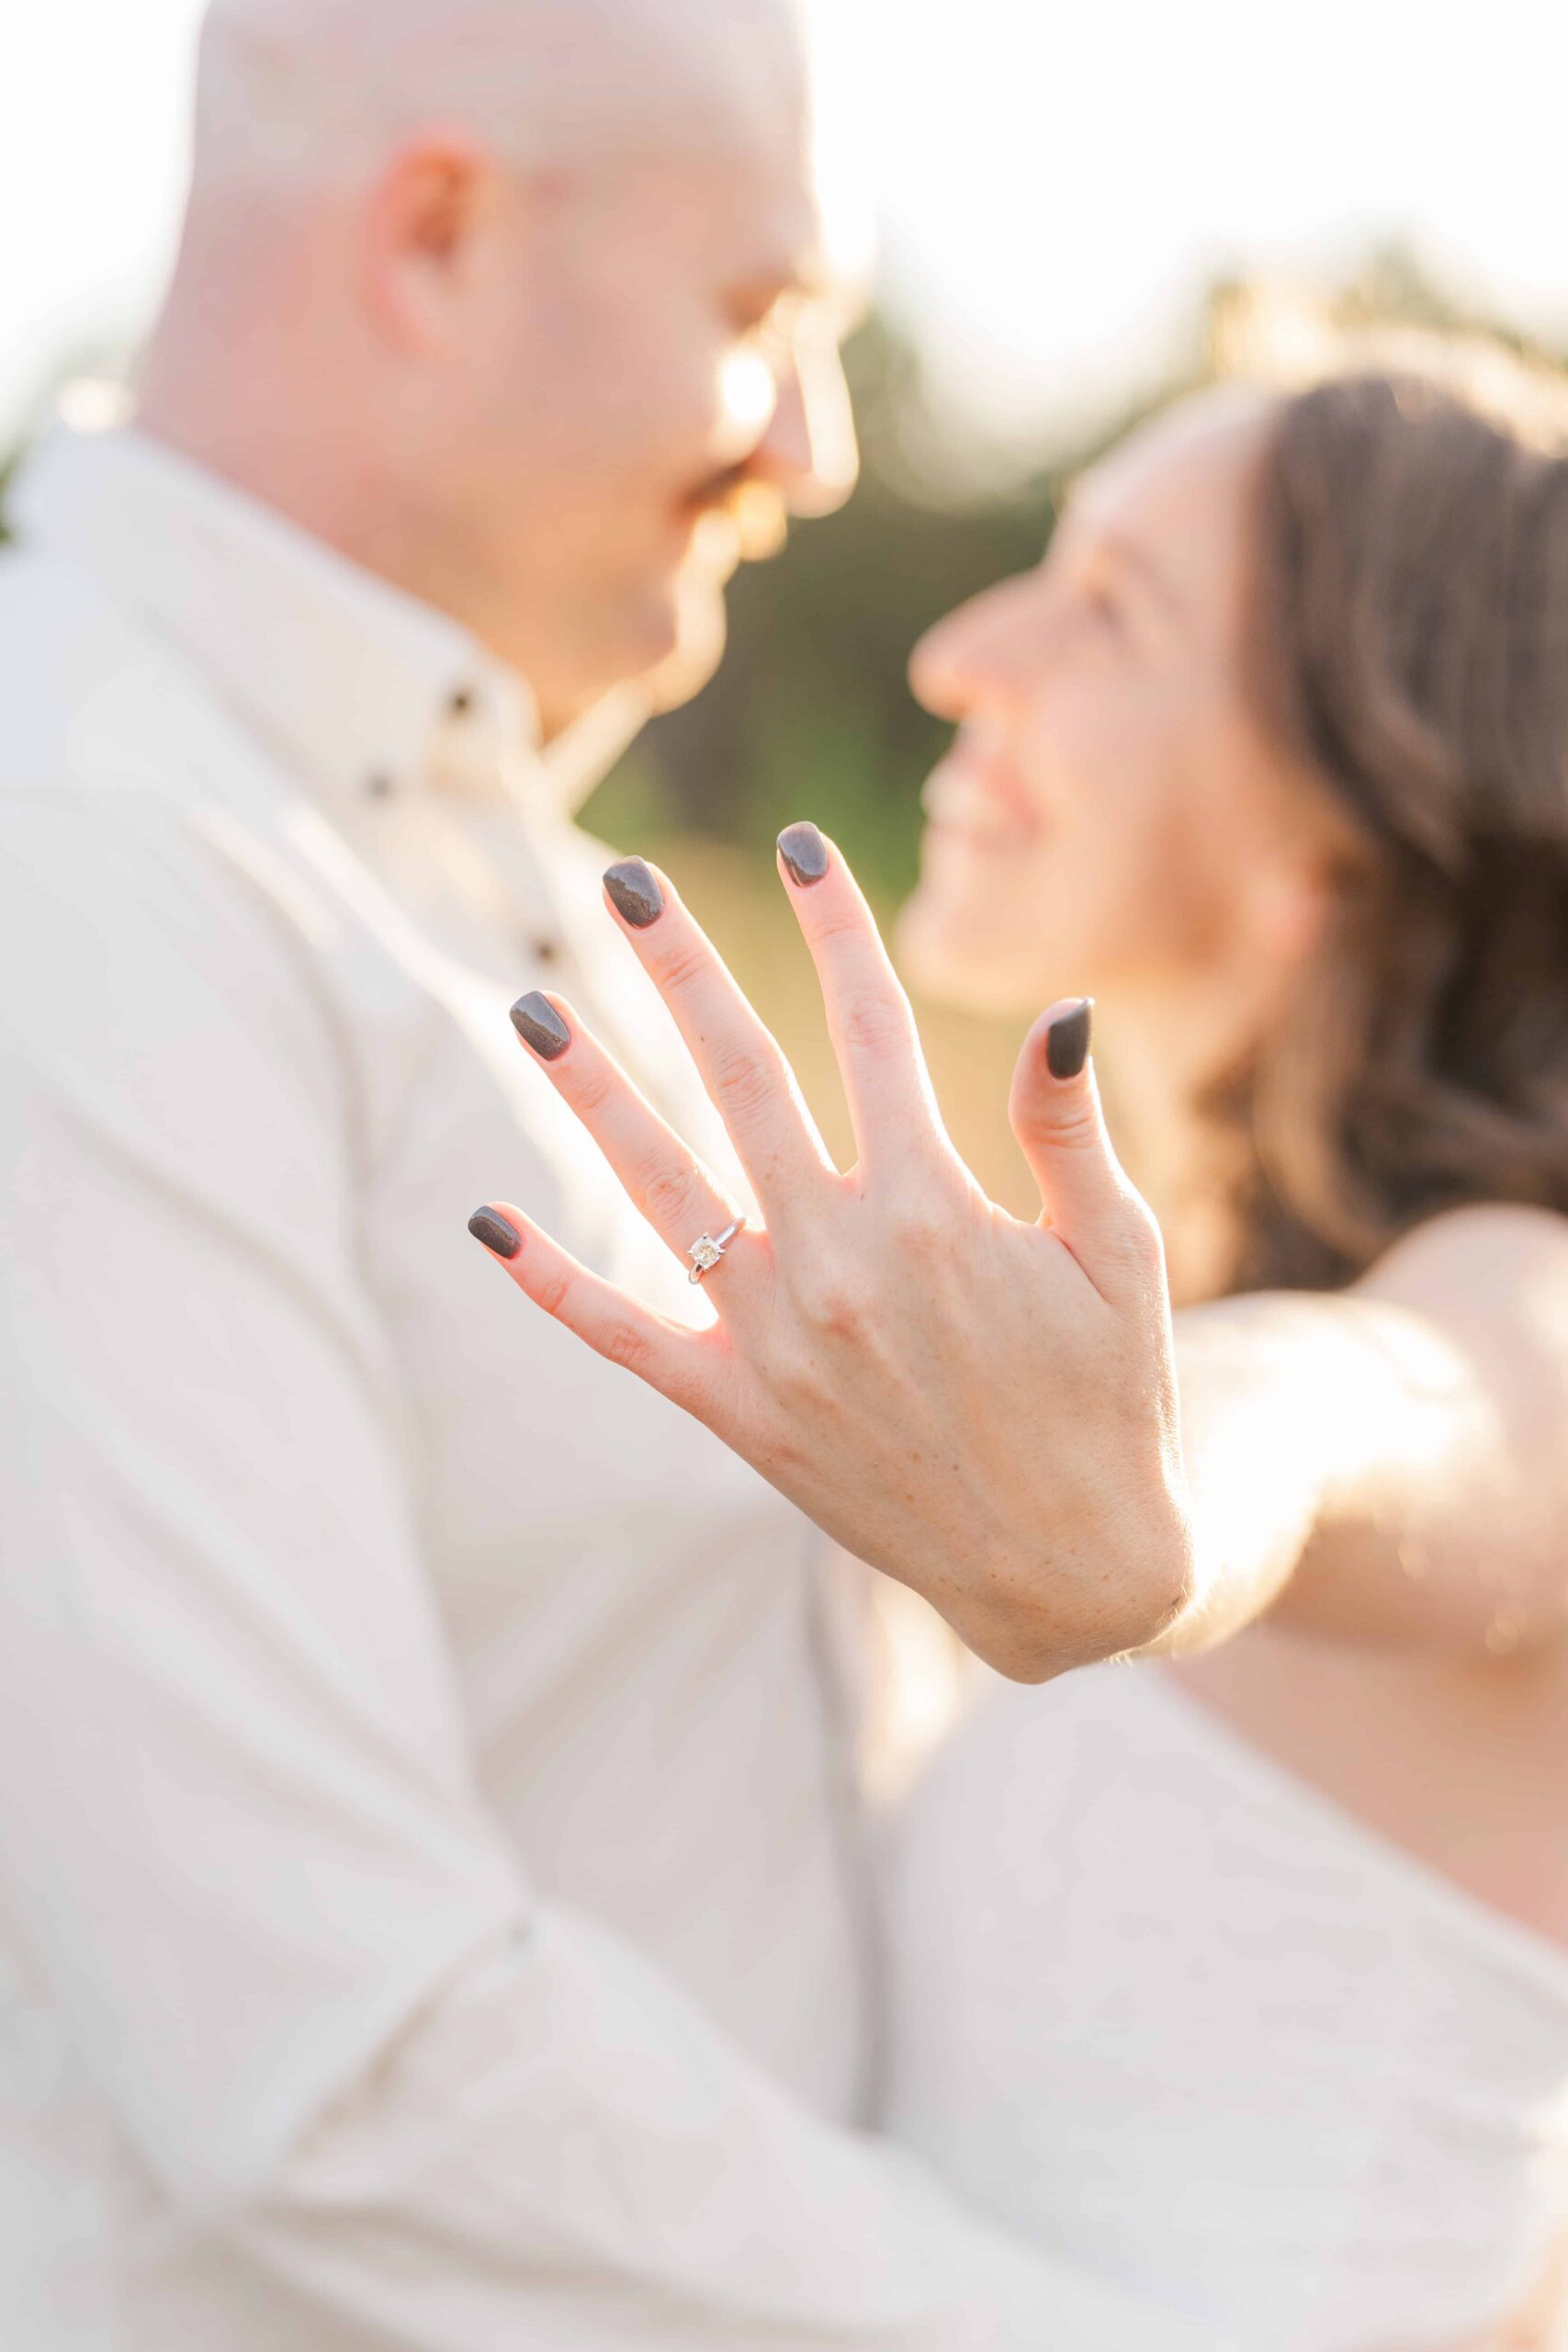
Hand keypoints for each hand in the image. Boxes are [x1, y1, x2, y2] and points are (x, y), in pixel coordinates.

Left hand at [470, 826, 1193, 1682]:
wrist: (1072, 1567)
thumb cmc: (1111, 1397)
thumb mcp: (1118, 1253)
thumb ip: (1068, 1128)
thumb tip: (1059, 1007)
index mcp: (935, 1205)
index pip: (869, 1026)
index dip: (833, 924)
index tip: (800, 843)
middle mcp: (838, 1258)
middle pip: (739, 1076)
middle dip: (678, 968)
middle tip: (625, 882)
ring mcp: (775, 1338)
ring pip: (659, 1183)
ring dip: (591, 1090)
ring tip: (532, 1006)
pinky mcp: (736, 1412)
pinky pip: (624, 1335)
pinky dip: (552, 1281)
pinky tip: (488, 1221)